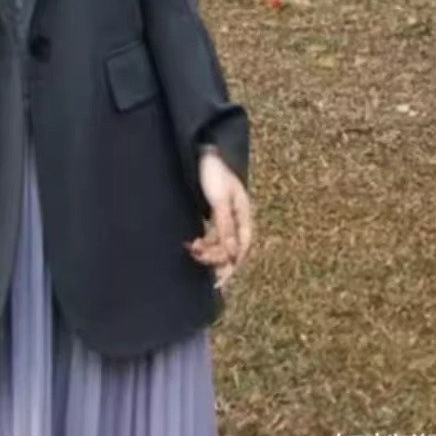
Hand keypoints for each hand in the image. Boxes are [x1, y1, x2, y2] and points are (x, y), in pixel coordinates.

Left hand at [184, 147, 253, 291]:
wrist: (201, 153)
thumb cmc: (213, 173)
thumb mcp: (220, 201)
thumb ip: (225, 228)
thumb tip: (231, 255)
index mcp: (245, 216)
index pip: (242, 249)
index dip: (231, 266)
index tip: (219, 281)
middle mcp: (238, 221)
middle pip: (230, 249)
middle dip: (214, 258)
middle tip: (197, 256)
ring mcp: (226, 219)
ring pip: (220, 245)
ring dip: (207, 250)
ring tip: (191, 247)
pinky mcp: (214, 216)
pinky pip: (212, 237)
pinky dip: (203, 243)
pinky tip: (192, 245)